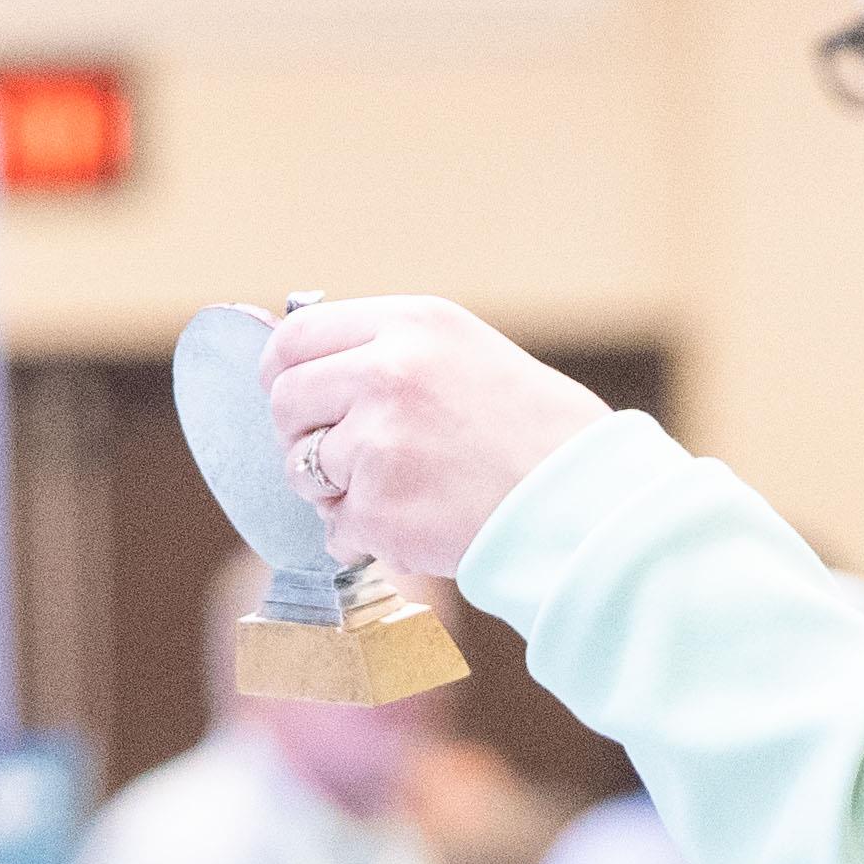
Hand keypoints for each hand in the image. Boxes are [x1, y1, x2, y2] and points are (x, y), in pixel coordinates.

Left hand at [257, 295, 610, 589]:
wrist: (582, 501)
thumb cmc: (534, 432)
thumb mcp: (464, 354)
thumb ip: (386, 352)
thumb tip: (299, 366)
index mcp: (410, 325)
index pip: (297, 336)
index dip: (281, 372)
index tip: (290, 395)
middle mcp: (387, 373)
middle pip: (286, 403)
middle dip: (302, 437)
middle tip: (346, 458)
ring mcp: (378, 443)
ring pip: (303, 471)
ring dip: (336, 493)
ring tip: (404, 492)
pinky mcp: (378, 509)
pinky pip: (335, 530)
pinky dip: (365, 538)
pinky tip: (419, 524)